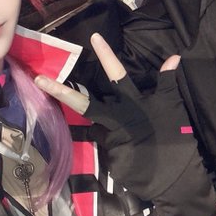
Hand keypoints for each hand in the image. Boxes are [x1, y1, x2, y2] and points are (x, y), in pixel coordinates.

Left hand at [35, 33, 196, 200]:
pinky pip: (105, 143)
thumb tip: (174, 57)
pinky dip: (112, 143)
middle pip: (83, 103)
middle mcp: (116, 118)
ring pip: (91, 125)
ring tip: (94, 126)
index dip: (107, 55)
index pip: (118, 74)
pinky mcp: (108, 155)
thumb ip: (167, 81)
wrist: (176, 177)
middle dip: (60, 92)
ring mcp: (109, 138)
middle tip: (39, 80)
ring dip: (85, 123)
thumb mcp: (173, 105)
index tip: (95, 37)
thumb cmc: (176, 137)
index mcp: (132, 103)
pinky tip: (126, 152)